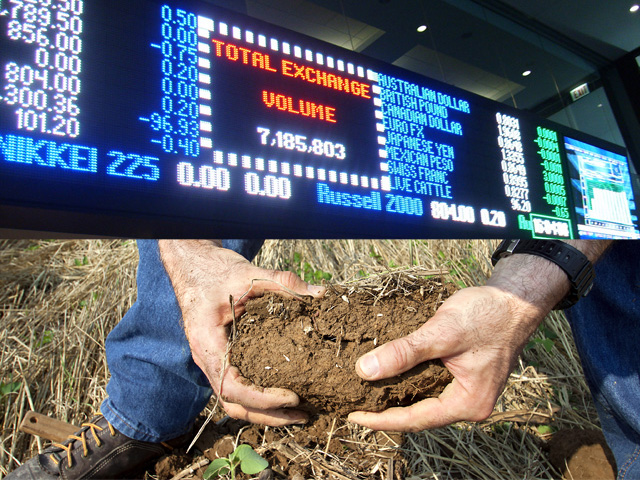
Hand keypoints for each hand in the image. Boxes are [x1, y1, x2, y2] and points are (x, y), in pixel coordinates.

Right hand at [159, 240, 324, 425]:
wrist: (192, 263)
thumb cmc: (213, 270)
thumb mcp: (248, 274)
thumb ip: (283, 284)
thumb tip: (320, 295)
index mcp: (207, 342)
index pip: (231, 387)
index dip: (262, 399)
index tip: (292, 397)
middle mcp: (206, 357)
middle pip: (233, 403)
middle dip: (267, 415)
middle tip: (302, 416)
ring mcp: (213, 358)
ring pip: (234, 398)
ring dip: (264, 410)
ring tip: (298, 412)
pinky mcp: (222, 354)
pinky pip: (238, 382)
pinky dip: (259, 394)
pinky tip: (283, 390)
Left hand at [348, 249, 578, 431]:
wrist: (514, 299)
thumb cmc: (485, 315)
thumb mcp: (441, 333)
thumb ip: (404, 353)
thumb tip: (364, 371)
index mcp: (468, 403)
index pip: (417, 419)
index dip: (382, 420)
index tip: (354, 416)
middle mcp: (469, 403)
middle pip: (420, 414)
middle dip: (387, 411)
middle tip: (353, 404)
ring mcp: (468, 390)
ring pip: (425, 399)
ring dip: (397, 395)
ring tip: (366, 391)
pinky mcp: (463, 375)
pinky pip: (431, 384)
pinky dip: (409, 379)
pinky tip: (391, 371)